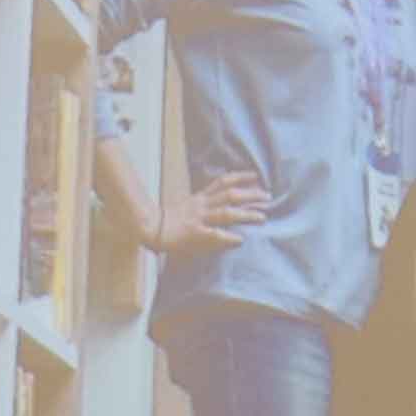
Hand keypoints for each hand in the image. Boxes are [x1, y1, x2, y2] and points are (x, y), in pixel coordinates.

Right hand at [147, 165, 270, 250]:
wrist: (148, 227)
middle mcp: (201, 206)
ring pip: (225, 213)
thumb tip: (226, 195)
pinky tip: (240, 239)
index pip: (222, 182)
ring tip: (262, 217)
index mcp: (199, 198)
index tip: (256, 176)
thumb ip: (205, 200)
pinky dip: (228, 237)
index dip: (240, 177)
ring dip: (245, 214)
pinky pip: (213, 234)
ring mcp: (198, 219)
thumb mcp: (188, 204)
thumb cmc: (169, 219)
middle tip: (267, 197)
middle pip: (229, 196)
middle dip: (250, 195)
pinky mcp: (193, 234)